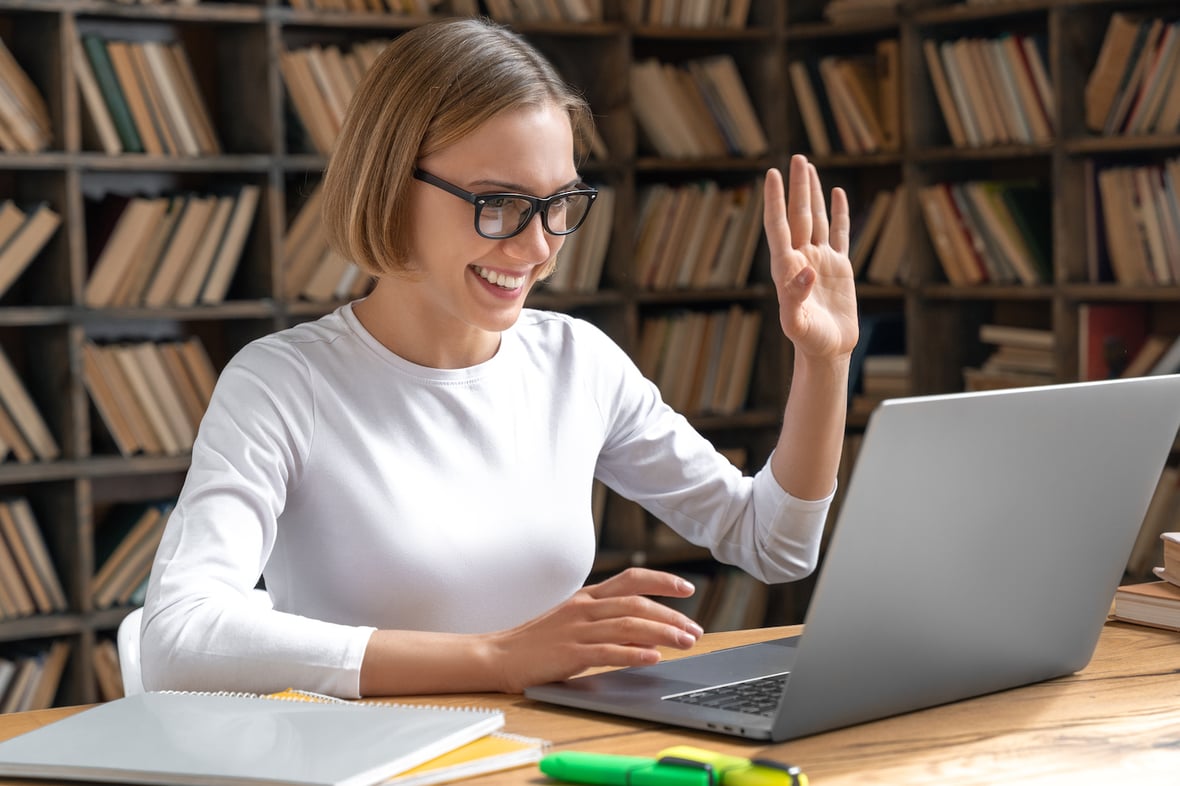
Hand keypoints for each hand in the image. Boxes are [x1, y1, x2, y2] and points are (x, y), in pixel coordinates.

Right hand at [485, 567, 702, 692]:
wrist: (499, 655)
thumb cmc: (537, 641)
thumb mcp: (573, 622)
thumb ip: (605, 622)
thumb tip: (645, 633)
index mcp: (587, 597)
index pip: (631, 579)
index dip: (662, 580)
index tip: (687, 589)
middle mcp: (584, 608)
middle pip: (637, 604)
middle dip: (671, 615)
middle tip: (695, 629)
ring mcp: (577, 630)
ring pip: (629, 625)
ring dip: (662, 633)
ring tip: (685, 643)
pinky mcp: (570, 653)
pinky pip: (609, 652)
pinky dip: (634, 654)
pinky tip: (653, 658)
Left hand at [764, 155, 857, 360]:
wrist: (827, 351)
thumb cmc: (808, 341)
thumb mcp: (797, 324)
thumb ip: (796, 298)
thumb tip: (805, 270)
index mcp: (787, 268)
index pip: (779, 226)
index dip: (775, 201)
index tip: (773, 175)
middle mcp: (801, 258)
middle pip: (798, 215)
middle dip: (797, 187)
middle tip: (797, 158)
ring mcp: (820, 260)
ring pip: (815, 219)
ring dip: (812, 194)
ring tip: (808, 167)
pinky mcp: (839, 267)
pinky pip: (839, 233)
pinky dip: (838, 213)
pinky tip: (837, 195)